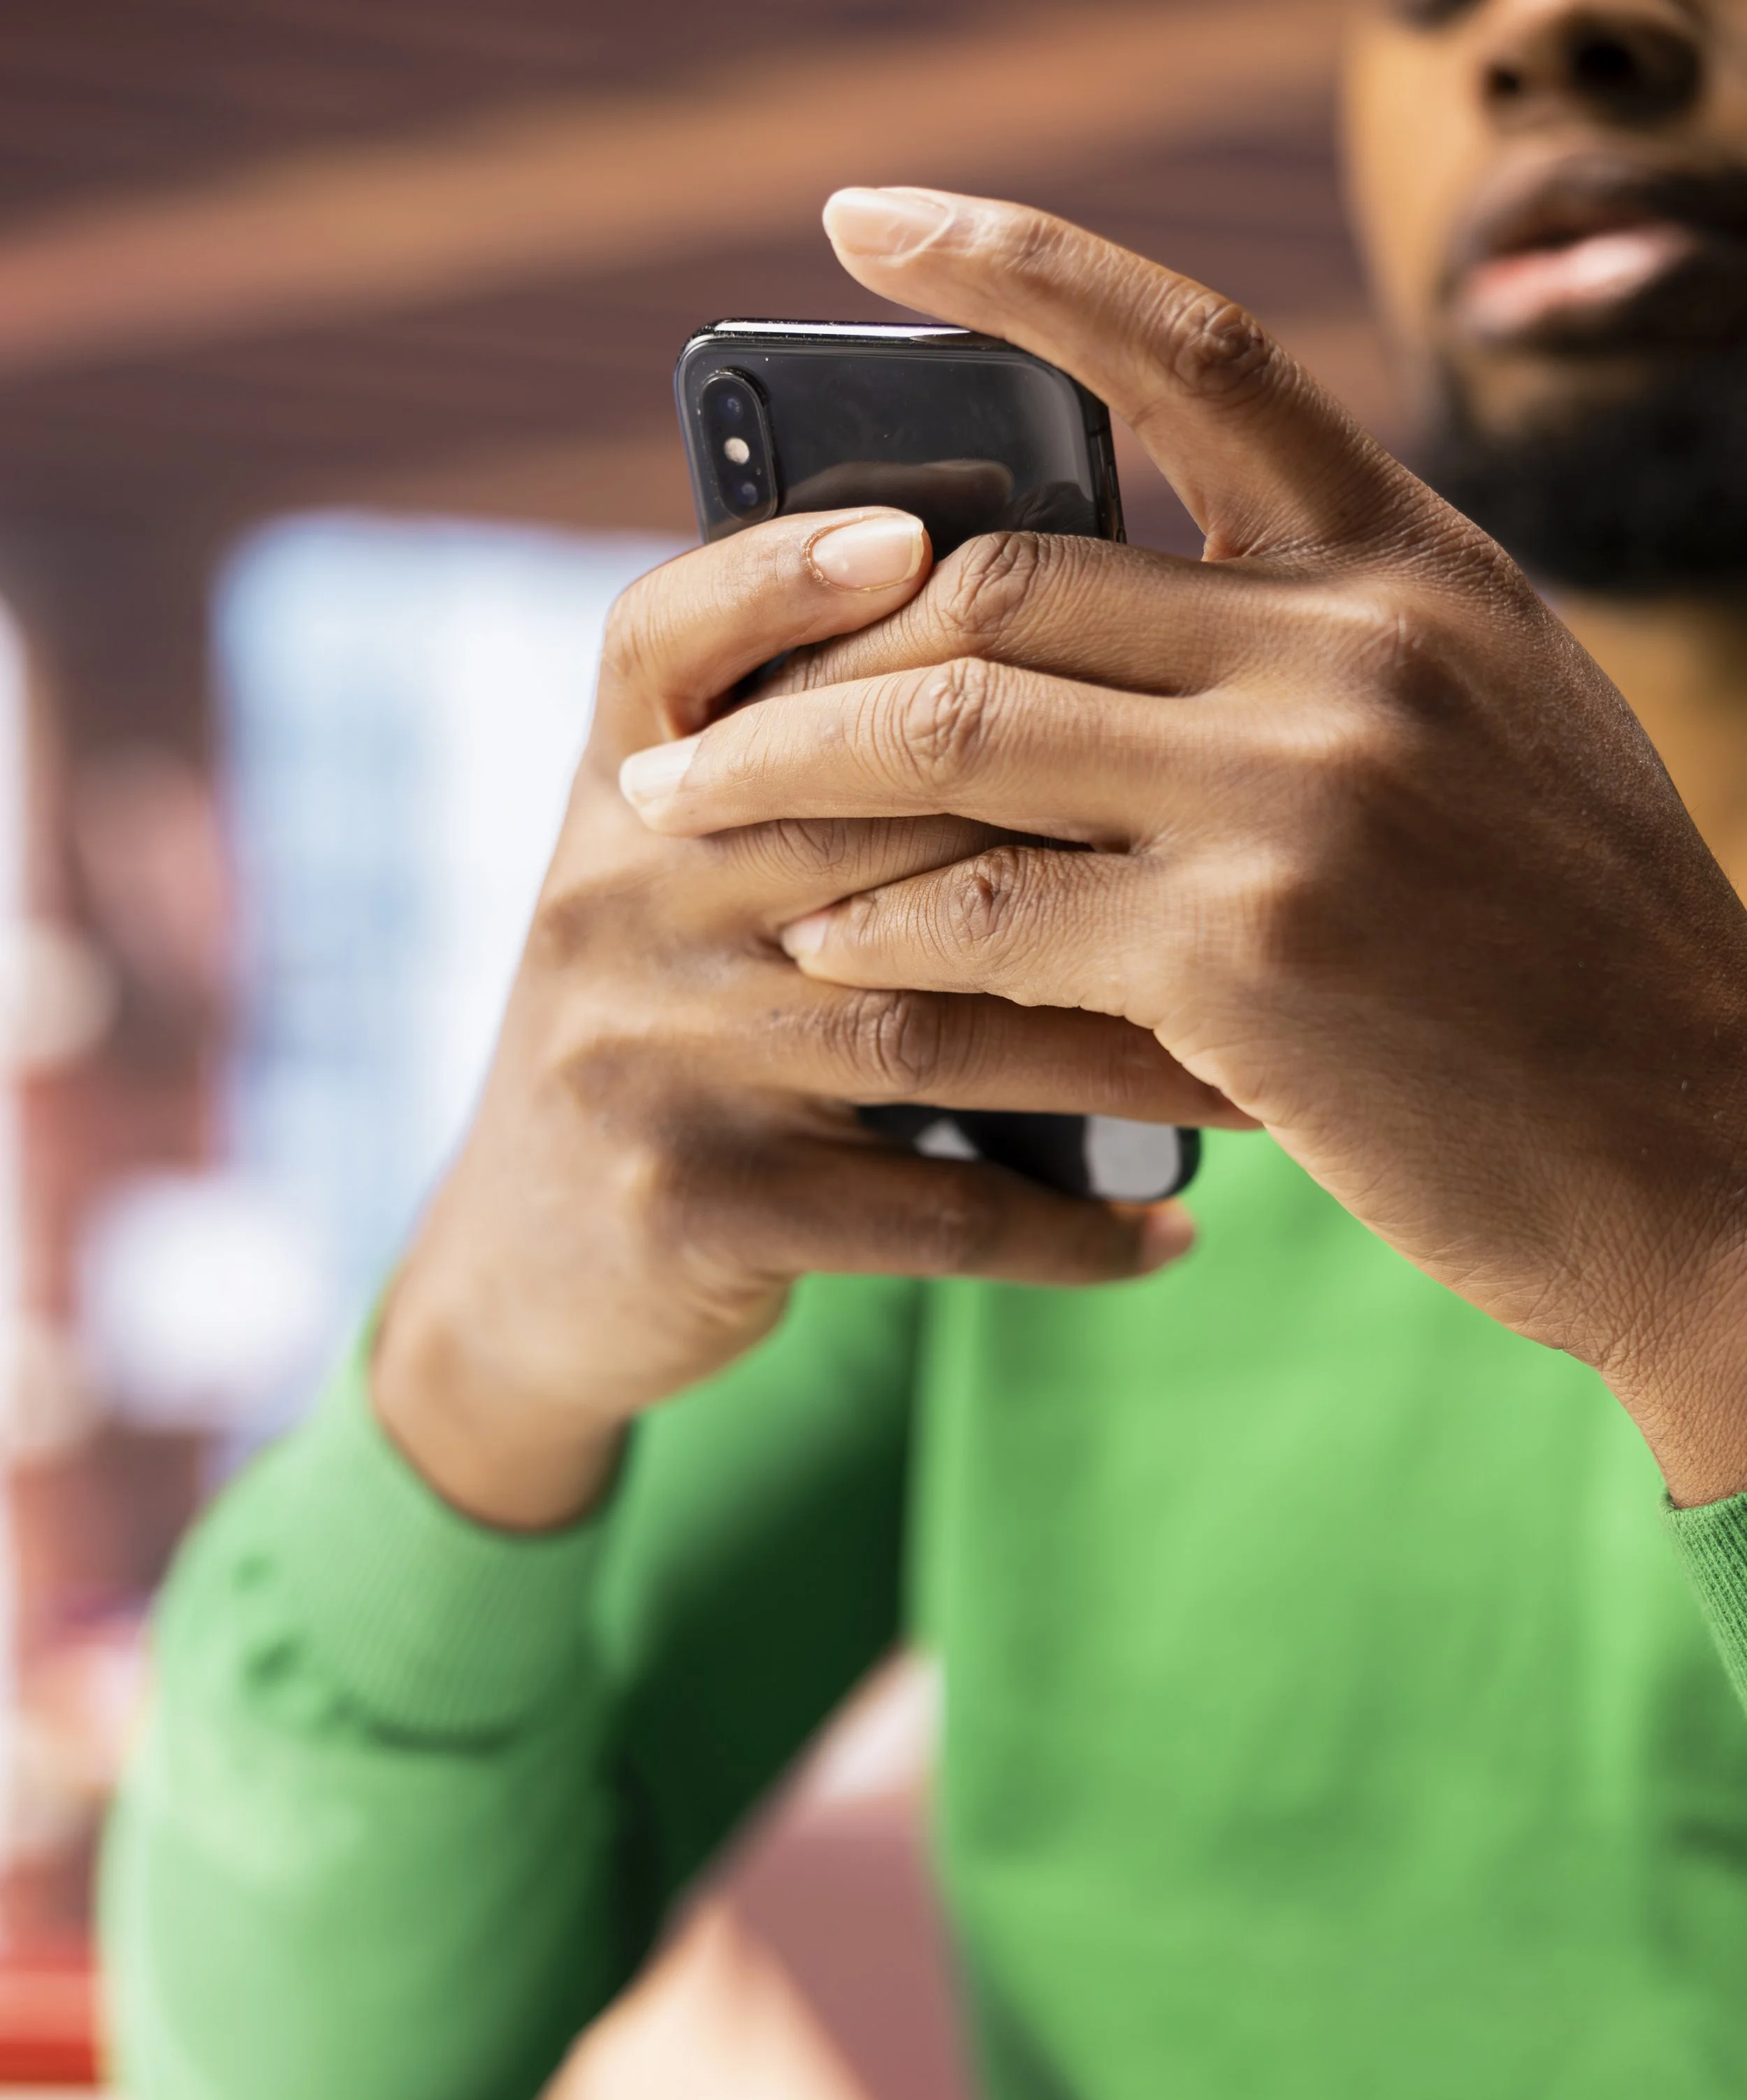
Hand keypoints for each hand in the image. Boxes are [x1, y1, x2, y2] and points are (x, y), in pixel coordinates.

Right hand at [373, 506, 1236, 1528]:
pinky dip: (1063, 1227)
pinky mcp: (692, 1205)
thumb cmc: (676, 1039)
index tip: (914, 539)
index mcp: (622, 796)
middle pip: (860, 812)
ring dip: (1124, 1050)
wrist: (532, 1272)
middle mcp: (614, 902)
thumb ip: (814, 789)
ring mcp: (646, 1055)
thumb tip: (1053, 676)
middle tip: (1279, 845)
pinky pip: (925, 1212)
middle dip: (1083, 829)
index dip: (784, 575)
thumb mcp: (691, 887)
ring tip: (1268, 1068)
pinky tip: (1168, 1231)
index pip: (670, 640)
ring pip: (931, 1019)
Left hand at [618, 189, 1746, 1507]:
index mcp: (1416, 565)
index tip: (860, 225)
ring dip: (788, 771)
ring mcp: (1301, 792)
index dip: (1012, 266)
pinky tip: (815, 950)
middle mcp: (1355, 644)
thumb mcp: (1490, 730)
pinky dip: (878, 928)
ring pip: (958, 726)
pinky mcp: (1244, 952)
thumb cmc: (1569, 960)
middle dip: (812, 633)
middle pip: (1006, 570)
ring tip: (675, 810)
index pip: (1192, 354)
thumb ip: (1328, 644)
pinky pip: (989, 910)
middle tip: (684, 706)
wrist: (1695, 1145)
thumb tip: (1119, 606)